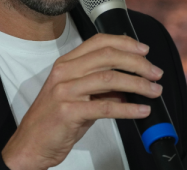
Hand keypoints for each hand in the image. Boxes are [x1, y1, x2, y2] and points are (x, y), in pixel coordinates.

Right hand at [1, 34, 163, 169]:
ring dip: (138, 84)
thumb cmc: (53, 120)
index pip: (99, 42)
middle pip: (108, 57)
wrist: (31, 144)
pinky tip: (141, 110)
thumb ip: (101, 89)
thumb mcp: (77, 97)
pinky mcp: (68, 111)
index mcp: (66, 64)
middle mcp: (64, 72)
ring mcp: (65, 91)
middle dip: (137, 63)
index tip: (144, 50)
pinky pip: (106, 107)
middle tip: (155, 72)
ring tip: (154, 91)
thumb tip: (131, 86)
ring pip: (110, 79)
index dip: (125, 43)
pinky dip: (128, 109)